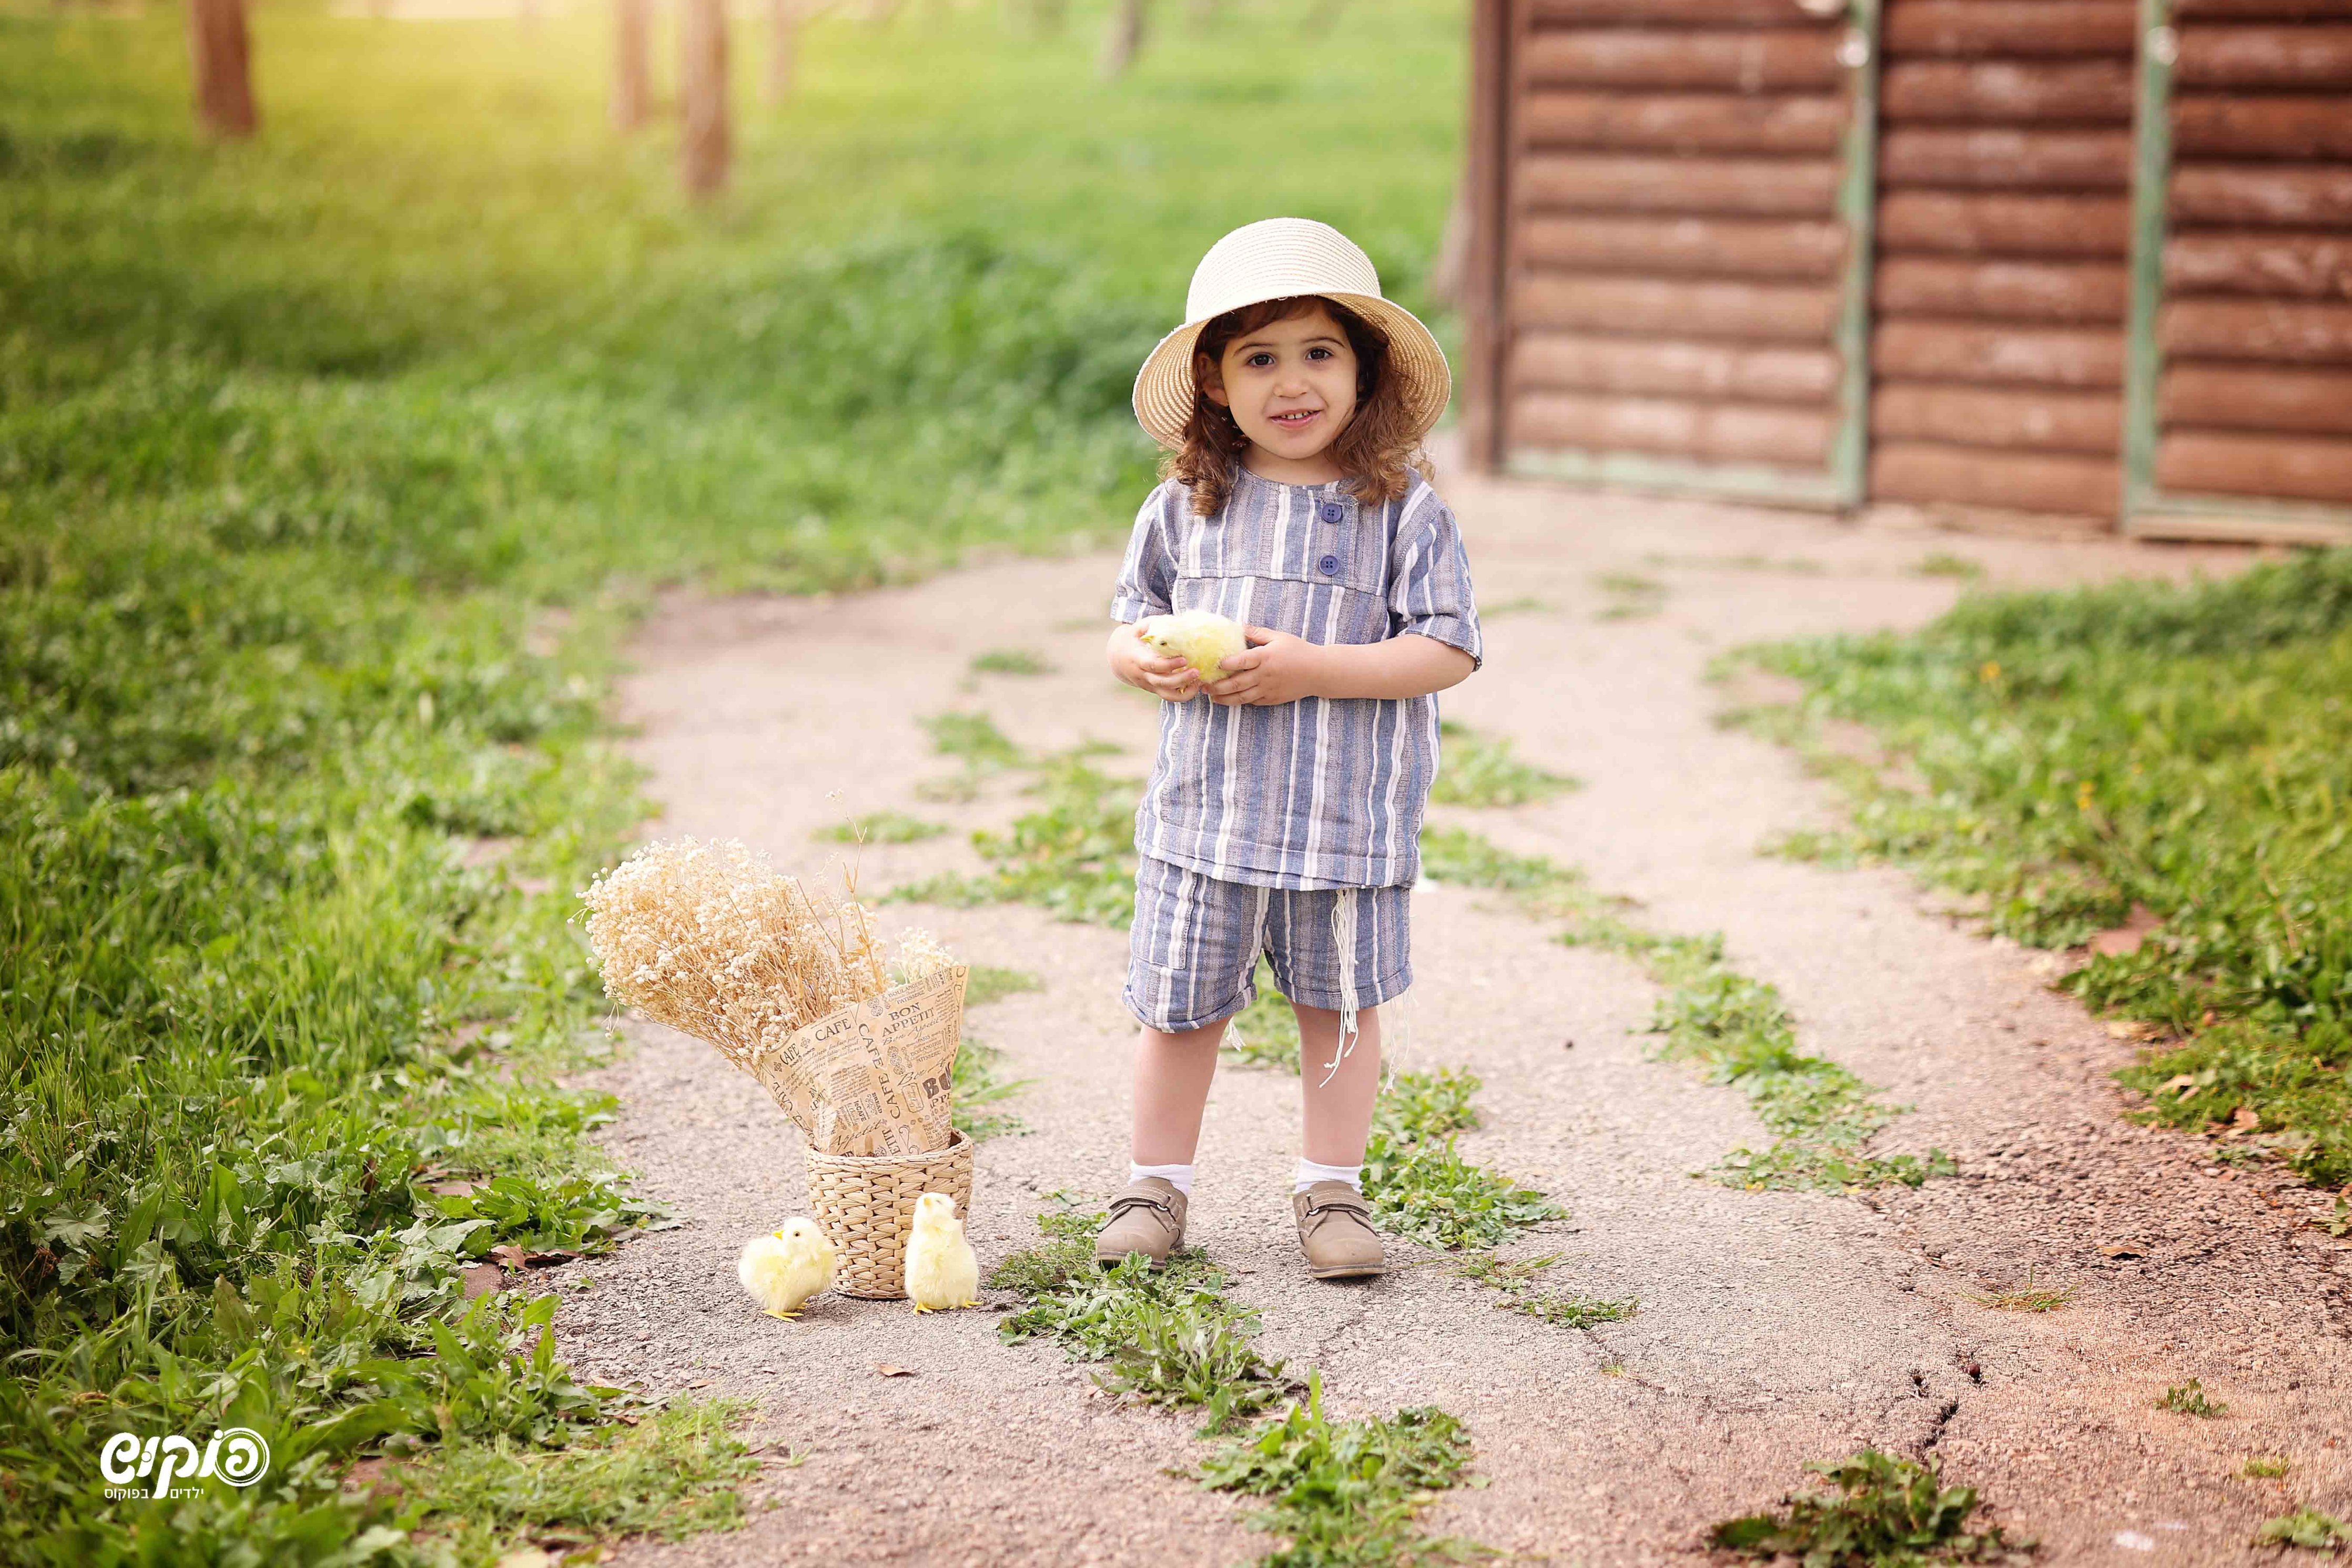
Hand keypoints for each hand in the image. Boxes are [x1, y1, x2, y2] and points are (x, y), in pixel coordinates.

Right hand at [1109, 623, 1201, 701]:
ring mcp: (1148, 684)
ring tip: (1198, 682)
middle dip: (1181, 679)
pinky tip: (1194, 686)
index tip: (1184, 659)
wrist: (1117, 658)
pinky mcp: (1154, 690)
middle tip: (1196, 671)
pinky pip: (1169, 696)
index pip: (1153, 665)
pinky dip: (1183, 695)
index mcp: (1137, 659)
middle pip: (1162, 682)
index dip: (1169, 664)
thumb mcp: (1137, 628)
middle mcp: (1142, 675)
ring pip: (1166, 694)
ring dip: (1184, 690)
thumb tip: (1173, 620)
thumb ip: (1152, 624)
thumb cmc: (1131, 639)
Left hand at [1203, 627, 1323, 706]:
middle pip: (1236, 683)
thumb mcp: (1279, 637)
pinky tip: (1230, 700)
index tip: (1214, 664)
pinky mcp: (1272, 699)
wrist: (1319, 672)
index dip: (1226, 663)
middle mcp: (1265, 675)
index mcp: (1266, 657)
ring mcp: (1268, 689)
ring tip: (1212, 697)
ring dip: (1225, 698)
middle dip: (1217, 686)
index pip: (1242, 661)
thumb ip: (1257, 633)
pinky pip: (1253, 702)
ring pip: (1242, 697)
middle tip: (1204, 686)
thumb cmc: (1299, 651)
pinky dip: (1240, 702)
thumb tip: (1238, 626)